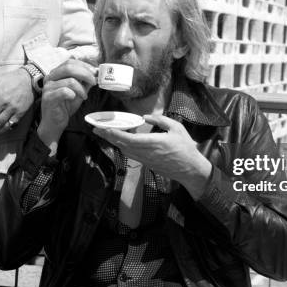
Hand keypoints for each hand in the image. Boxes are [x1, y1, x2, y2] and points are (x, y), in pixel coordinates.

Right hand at [37, 59, 97, 150]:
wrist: (55, 123)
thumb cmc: (65, 106)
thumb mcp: (78, 91)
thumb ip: (85, 82)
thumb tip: (97, 74)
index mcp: (56, 73)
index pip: (70, 62)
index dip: (84, 65)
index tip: (95, 72)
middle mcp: (50, 77)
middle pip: (69, 67)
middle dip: (85, 73)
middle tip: (94, 82)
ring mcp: (48, 87)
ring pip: (69, 80)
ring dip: (81, 88)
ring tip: (84, 96)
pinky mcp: (48, 97)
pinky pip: (65, 91)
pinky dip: (74, 94)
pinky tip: (75, 99)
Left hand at [92, 114, 211, 198]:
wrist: (190, 169)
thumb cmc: (185, 148)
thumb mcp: (176, 128)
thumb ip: (160, 120)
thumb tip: (145, 116)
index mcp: (153, 142)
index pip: (128, 139)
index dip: (114, 134)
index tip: (104, 128)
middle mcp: (146, 153)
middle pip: (122, 145)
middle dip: (108, 136)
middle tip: (96, 129)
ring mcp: (146, 160)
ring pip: (125, 150)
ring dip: (114, 142)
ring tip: (105, 133)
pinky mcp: (147, 164)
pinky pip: (131, 154)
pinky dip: (123, 146)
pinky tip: (120, 141)